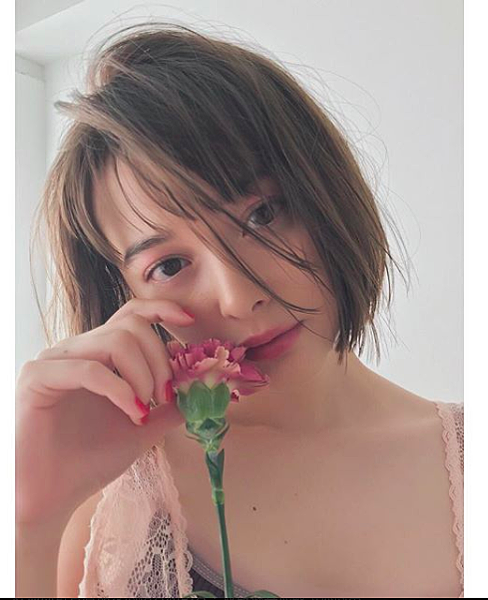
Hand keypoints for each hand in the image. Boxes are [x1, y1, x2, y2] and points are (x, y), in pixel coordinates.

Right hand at [15, 298, 193, 526]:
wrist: (50, 498)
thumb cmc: (89, 462)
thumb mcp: (141, 428)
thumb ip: (168, 407)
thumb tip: (199, 388)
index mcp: (96, 355)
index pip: (130, 314)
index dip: (162, 310)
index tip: (188, 322)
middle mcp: (75, 350)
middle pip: (130, 327)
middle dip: (159, 360)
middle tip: (165, 396)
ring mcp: (54, 361)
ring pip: (114, 341)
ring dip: (142, 375)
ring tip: (144, 409)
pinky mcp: (36, 378)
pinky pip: (90, 370)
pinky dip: (119, 390)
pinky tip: (132, 411)